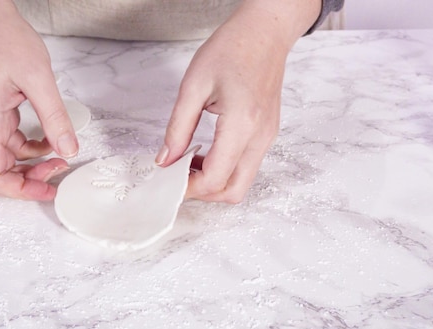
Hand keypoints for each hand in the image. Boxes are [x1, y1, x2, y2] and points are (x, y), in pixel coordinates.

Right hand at [0, 0, 77, 199]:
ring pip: (6, 161)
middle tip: (56, 175)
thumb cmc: (5, 40)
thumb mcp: (38, 79)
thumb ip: (54, 117)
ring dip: (32, 166)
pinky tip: (50, 140)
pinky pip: (14, 144)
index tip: (46, 189)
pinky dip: (33, 149)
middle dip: (27, 182)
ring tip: (59, 158)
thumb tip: (67, 149)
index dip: (18, 190)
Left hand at [157, 0, 319, 202]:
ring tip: (188, 162)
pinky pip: (246, 166)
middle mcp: (260, 137)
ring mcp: (267, 138)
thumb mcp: (194, 85)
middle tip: (178, 177)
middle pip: (233, 192)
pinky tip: (204, 153)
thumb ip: (178, 128)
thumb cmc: (232, 48)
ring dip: (213, 181)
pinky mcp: (267, 134)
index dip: (188, 187)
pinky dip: (224, 170)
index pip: (214, 178)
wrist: (265, 32)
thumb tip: (165, 160)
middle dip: (203, 193)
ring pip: (241, 182)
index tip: (167, 179)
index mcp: (242, 124)